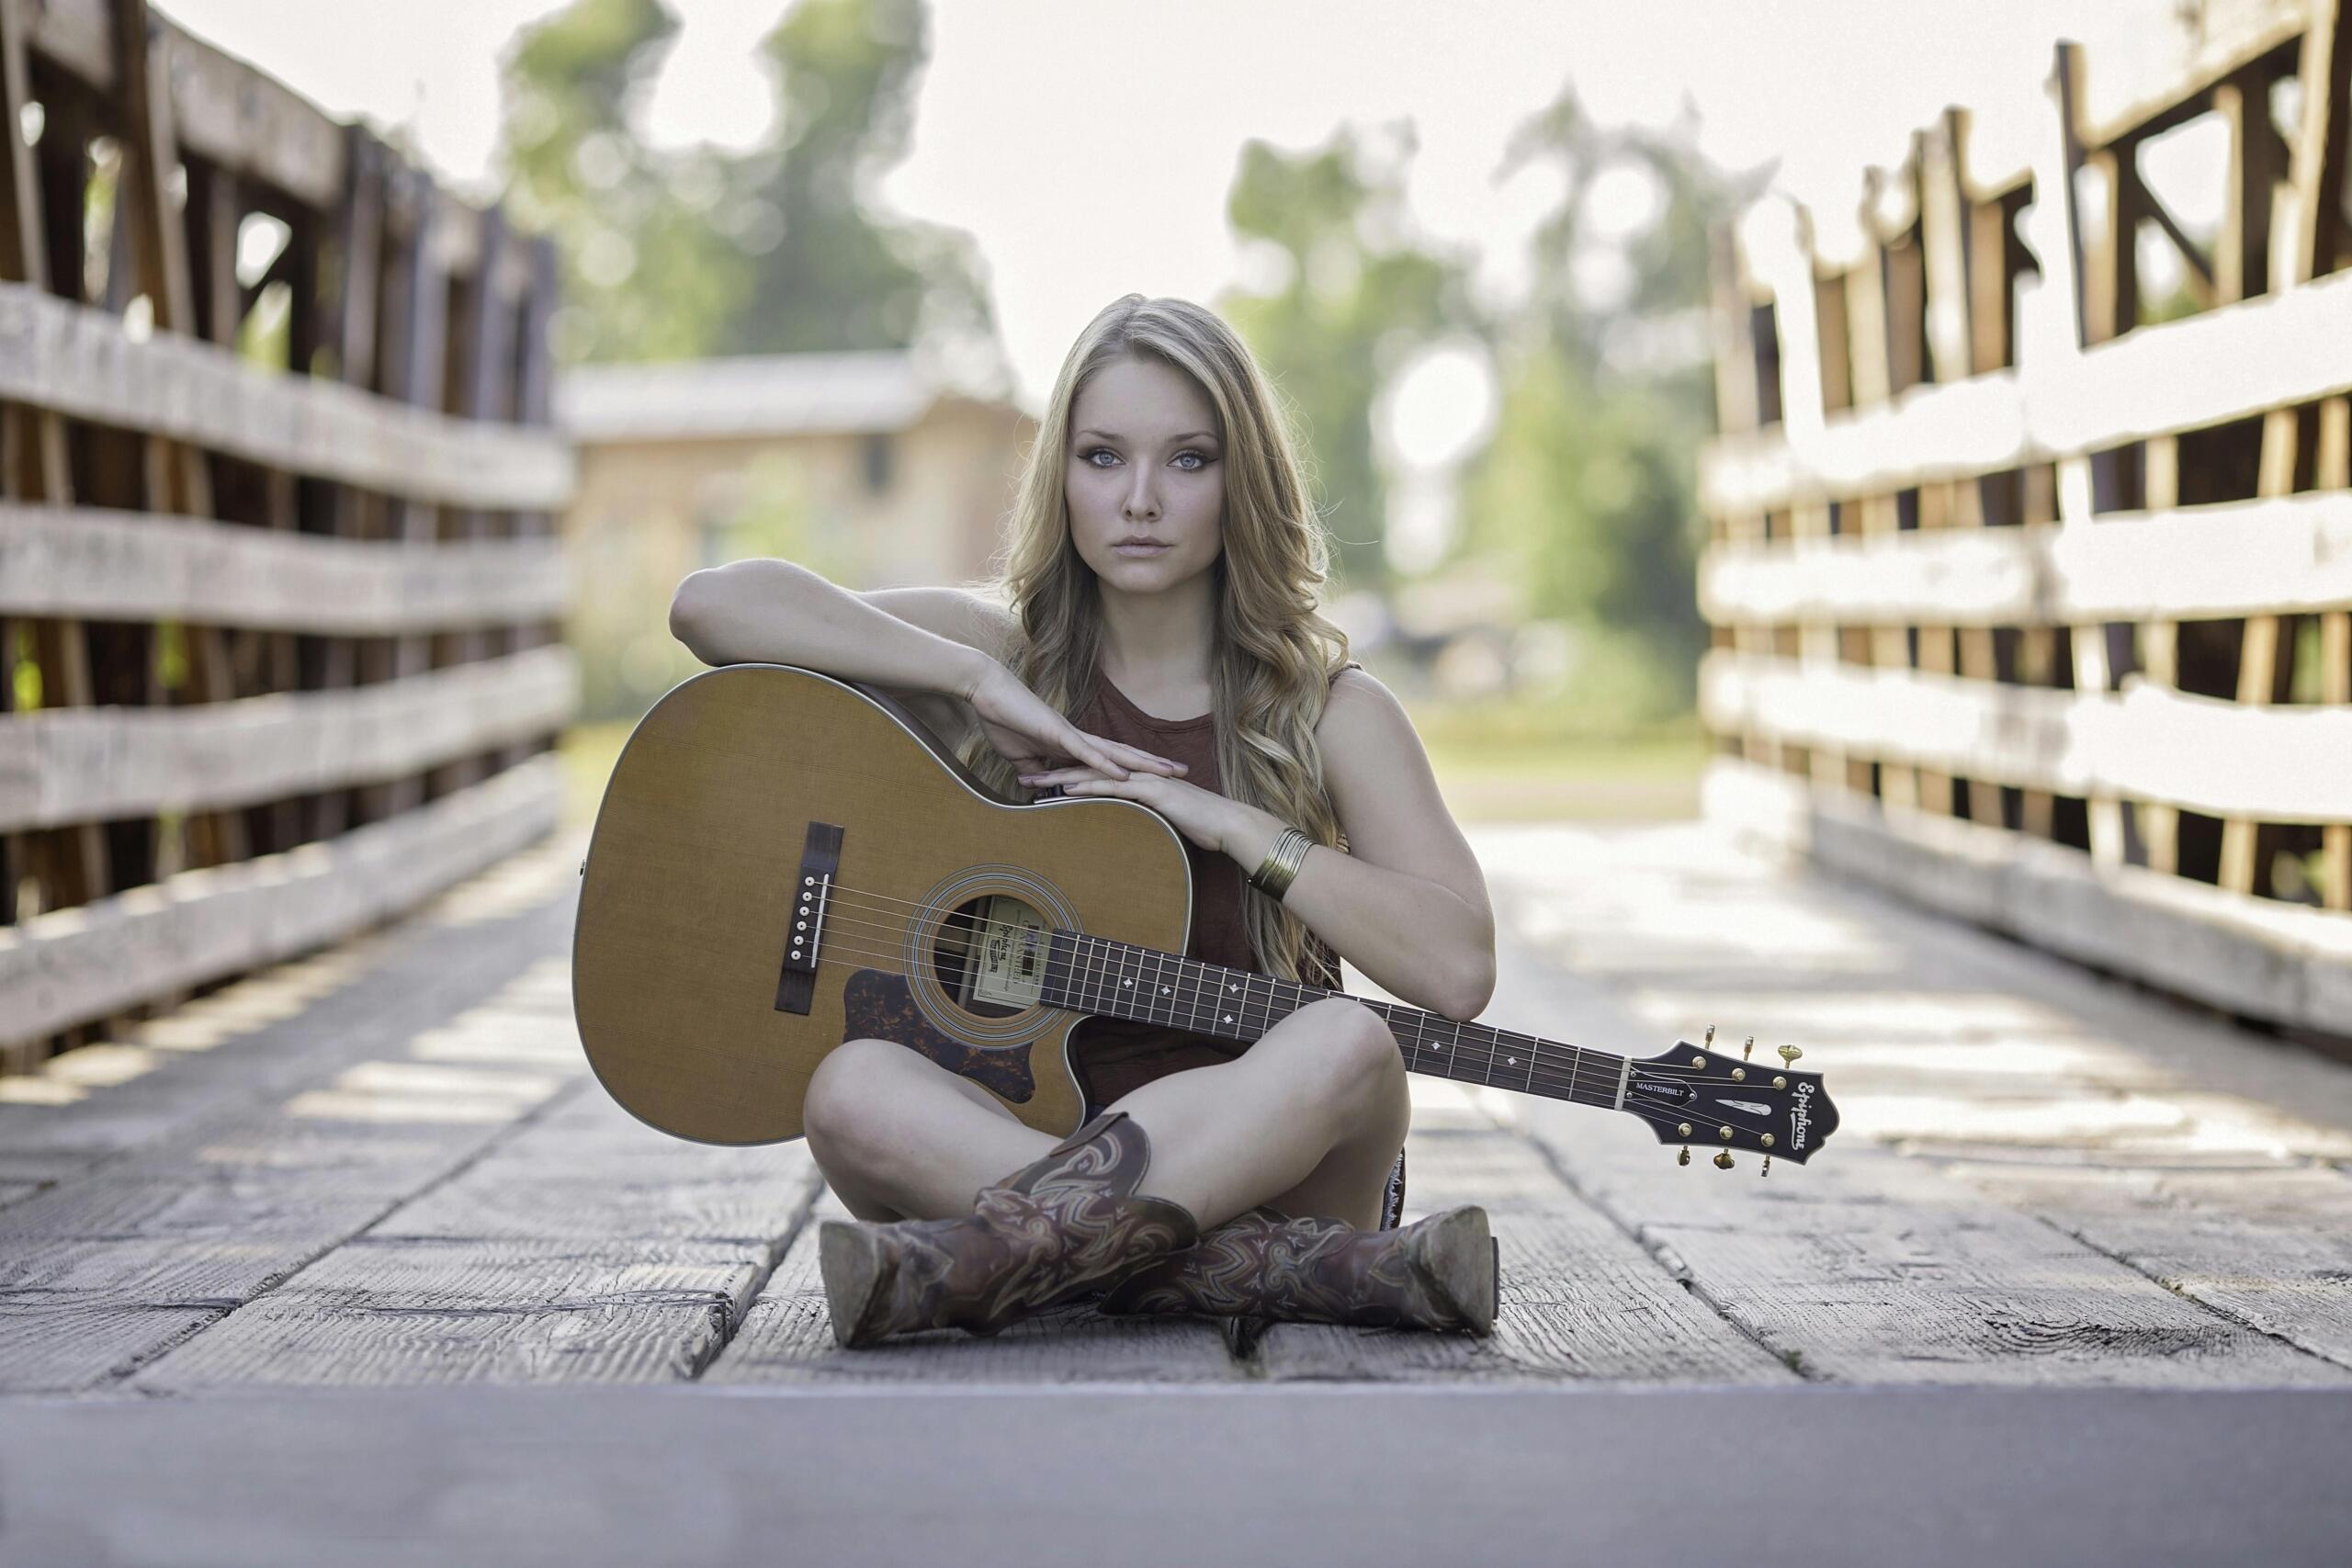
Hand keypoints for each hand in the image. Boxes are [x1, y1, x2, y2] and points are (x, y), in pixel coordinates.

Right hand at [966, 659, 1187, 783]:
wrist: (988, 692)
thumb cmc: (1004, 720)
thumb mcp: (1022, 758)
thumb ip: (1037, 774)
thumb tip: (1042, 792)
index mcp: (1072, 744)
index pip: (1112, 758)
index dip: (1137, 767)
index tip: (1160, 777)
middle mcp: (1079, 738)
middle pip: (1124, 752)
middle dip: (1154, 763)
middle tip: (1184, 772)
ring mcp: (1070, 734)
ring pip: (1114, 751)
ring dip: (1141, 763)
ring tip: (1167, 773)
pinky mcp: (1057, 733)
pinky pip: (1086, 752)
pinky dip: (1106, 764)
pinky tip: (1124, 775)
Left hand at [1018, 761, 1245, 854]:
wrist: (1227, 824)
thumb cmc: (1201, 824)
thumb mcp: (1163, 820)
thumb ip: (1144, 816)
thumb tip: (1127, 827)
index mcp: (1136, 780)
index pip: (1093, 774)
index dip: (1064, 774)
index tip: (1038, 779)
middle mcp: (1135, 775)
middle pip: (1085, 769)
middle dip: (1051, 771)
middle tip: (1022, 775)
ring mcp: (1142, 780)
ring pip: (1092, 775)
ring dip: (1059, 777)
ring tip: (1031, 781)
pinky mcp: (1150, 792)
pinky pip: (1113, 788)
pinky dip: (1087, 788)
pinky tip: (1065, 790)